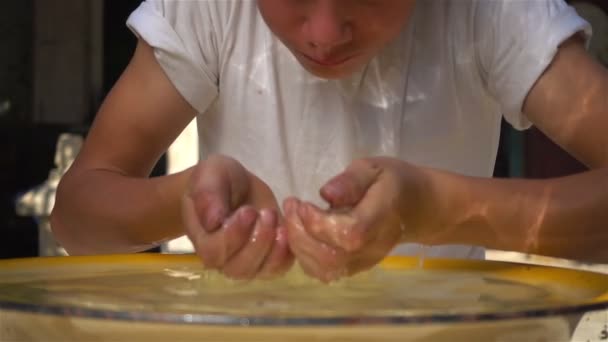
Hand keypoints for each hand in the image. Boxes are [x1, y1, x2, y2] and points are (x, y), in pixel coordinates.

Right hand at [182, 155, 293, 279]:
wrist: (233, 184)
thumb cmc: (216, 180)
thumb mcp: (209, 176)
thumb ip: (207, 195)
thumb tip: (212, 220)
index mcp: (203, 240)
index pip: (215, 251)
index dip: (233, 235)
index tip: (248, 211)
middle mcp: (223, 258)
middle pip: (239, 267)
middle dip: (257, 241)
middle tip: (267, 213)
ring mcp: (247, 261)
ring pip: (259, 270)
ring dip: (273, 248)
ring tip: (277, 220)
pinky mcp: (268, 258)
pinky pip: (278, 267)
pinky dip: (286, 253)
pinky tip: (287, 231)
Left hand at [284, 157, 433, 281]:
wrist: (416, 207)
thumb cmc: (392, 182)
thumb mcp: (373, 168)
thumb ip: (351, 181)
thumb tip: (326, 194)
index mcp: (381, 218)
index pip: (349, 234)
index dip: (319, 223)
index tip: (302, 202)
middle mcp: (373, 247)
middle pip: (332, 257)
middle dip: (300, 234)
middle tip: (290, 206)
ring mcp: (364, 262)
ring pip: (325, 269)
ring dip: (298, 246)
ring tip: (292, 218)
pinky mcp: (354, 268)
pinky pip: (324, 272)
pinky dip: (304, 256)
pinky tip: (301, 233)